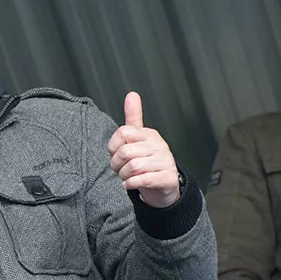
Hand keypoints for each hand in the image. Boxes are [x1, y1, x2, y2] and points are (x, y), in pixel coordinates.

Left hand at [107, 92, 180, 207]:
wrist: (164, 185)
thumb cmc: (147, 161)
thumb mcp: (138, 138)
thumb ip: (133, 117)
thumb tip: (132, 94)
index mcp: (149, 134)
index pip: (123, 133)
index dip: (113, 147)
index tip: (115, 154)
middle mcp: (159, 145)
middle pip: (125, 152)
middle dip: (116, 164)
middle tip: (120, 169)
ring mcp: (165, 161)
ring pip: (133, 166)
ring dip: (124, 175)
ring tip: (127, 177)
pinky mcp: (167, 178)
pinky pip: (142, 179)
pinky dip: (131, 184)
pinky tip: (131, 184)